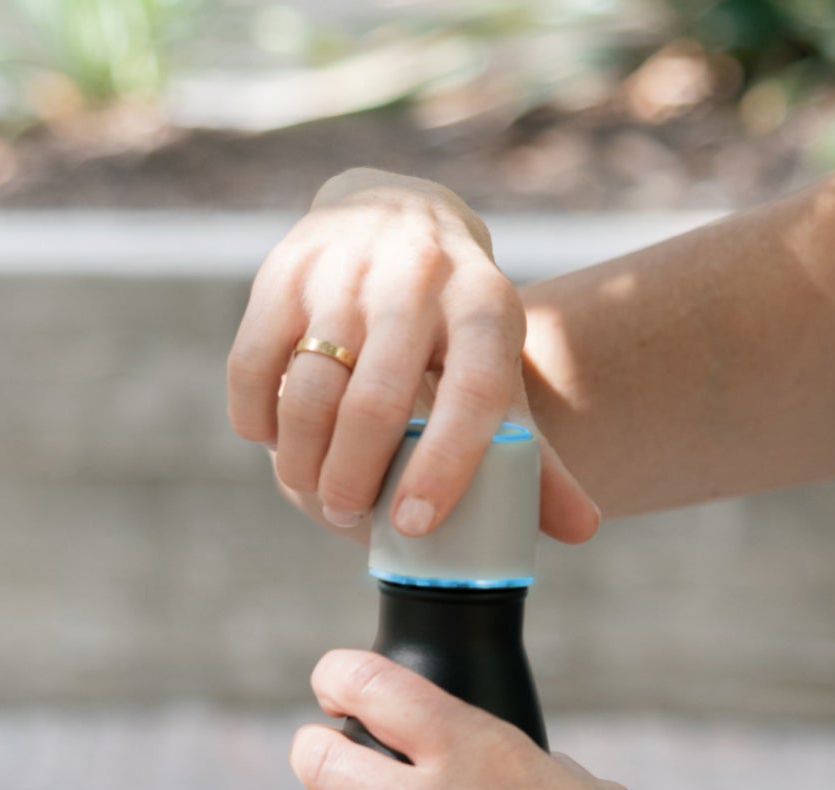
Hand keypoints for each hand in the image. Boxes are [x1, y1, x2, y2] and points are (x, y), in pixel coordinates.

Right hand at [227, 166, 599, 545]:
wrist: (397, 214)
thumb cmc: (454, 327)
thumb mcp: (501, 374)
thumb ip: (535, 457)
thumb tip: (582, 531)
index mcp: (485, 310)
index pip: (471, 394)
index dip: (444, 466)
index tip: (414, 525)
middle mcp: (417, 279)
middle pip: (376, 402)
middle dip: (355, 481)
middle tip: (351, 518)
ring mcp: (343, 271)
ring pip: (310, 391)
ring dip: (303, 463)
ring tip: (314, 494)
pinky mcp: (281, 274)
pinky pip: (253, 368)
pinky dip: (258, 422)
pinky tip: (276, 443)